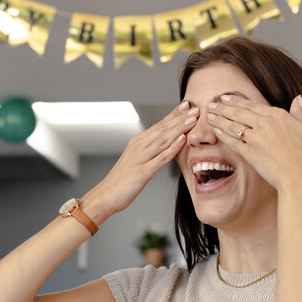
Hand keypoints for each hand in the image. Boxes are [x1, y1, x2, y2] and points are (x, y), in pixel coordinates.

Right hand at [87, 101, 198, 216]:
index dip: (174, 115)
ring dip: (179, 128)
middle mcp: (138, 147)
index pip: (159, 125)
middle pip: (163, 129)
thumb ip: (146, 152)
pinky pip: (161, 158)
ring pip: (163, 140)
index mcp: (137, 143)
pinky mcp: (142, 171)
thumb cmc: (120, 181)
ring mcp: (140, 158)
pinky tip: (182, 140)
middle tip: (196, 108)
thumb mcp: (134, 161)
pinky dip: (172, 148)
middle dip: (180, 118)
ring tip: (193, 119)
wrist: (105, 195)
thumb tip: (161, 145)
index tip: (187, 106)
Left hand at [206, 94, 301, 189]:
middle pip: (239, 113)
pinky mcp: (249, 153)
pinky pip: (233, 141)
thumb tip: (298, 99)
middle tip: (211, 104)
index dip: (237, 101)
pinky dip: (223, 135)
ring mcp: (256, 138)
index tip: (226, 98)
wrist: (301, 176)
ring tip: (209, 116)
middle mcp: (265, 124)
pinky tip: (216, 131)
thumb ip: (299, 114)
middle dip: (223, 108)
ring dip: (219, 119)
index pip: (252, 105)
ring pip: (233, 125)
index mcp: (278, 116)